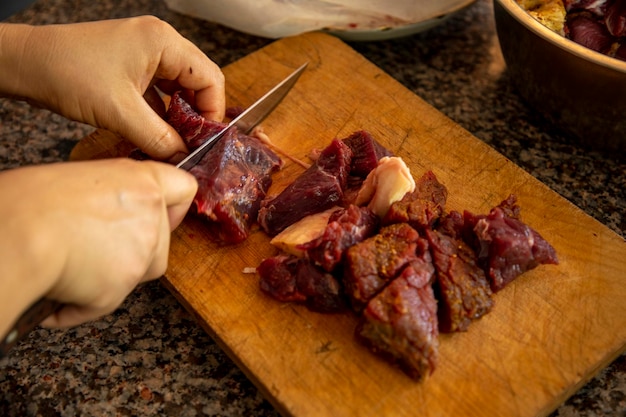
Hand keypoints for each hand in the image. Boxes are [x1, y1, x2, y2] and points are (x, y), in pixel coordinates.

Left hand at [0, 16, 224, 159]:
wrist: (27, 64)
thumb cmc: (68, 73)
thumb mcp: (120, 113)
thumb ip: (158, 138)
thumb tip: (184, 158)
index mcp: (163, 42)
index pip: (209, 78)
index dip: (212, 111)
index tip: (206, 140)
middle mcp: (160, 42)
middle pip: (198, 82)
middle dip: (197, 115)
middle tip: (192, 143)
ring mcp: (145, 53)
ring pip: (179, 89)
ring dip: (178, 116)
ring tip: (173, 142)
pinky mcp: (132, 65)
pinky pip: (159, 91)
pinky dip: (160, 113)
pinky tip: (155, 133)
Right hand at [0, 158, 197, 332]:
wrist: (17, 234)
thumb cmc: (32, 202)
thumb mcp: (81, 180)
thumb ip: (114, 196)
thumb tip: (111, 214)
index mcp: (142, 181)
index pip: (184, 189)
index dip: (173, 206)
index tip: (162, 214)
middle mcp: (151, 216)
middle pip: (161, 243)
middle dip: (135, 251)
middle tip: (96, 247)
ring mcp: (141, 254)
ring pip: (137, 275)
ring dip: (111, 278)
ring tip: (71, 268)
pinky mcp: (122, 287)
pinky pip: (105, 303)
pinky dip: (81, 304)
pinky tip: (59, 294)